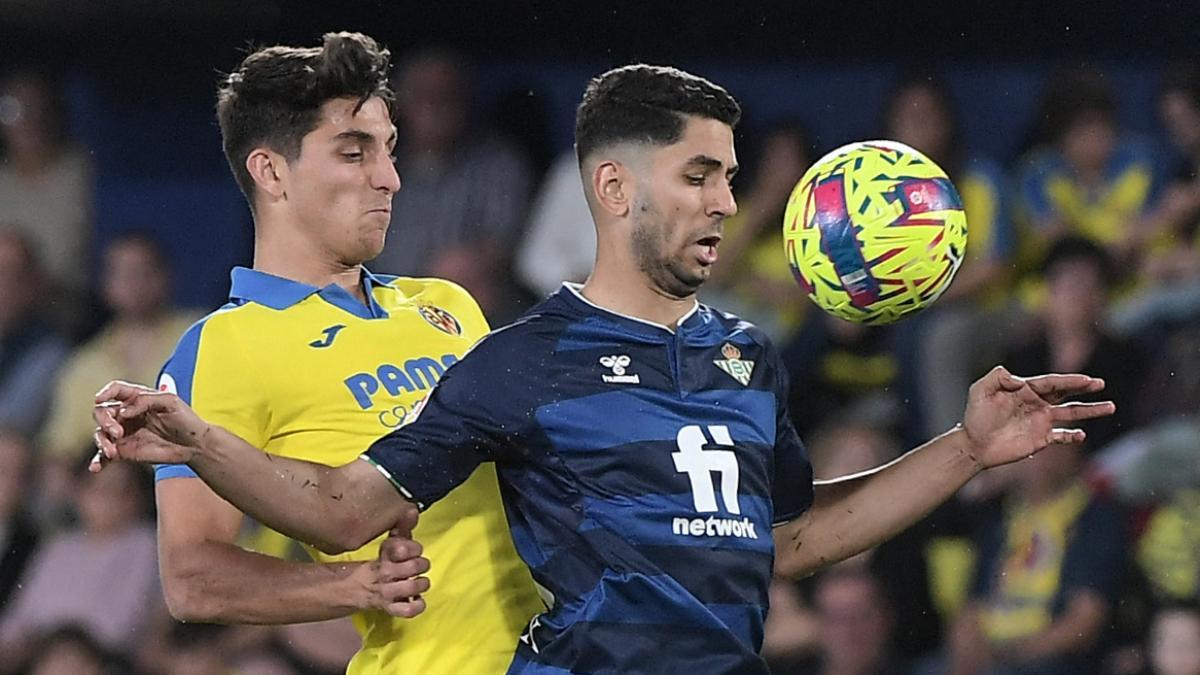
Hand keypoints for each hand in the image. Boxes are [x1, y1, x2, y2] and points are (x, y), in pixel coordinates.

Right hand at [91, 380, 210, 471]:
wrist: (194, 445)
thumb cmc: (185, 419)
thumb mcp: (171, 402)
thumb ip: (146, 400)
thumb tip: (123, 411)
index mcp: (137, 398)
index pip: (115, 390)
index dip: (105, 392)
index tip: (100, 399)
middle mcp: (126, 414)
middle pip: (102, 412)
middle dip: (104, 420)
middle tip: (117, 432)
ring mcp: (123, 433)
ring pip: (100, 433)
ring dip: (101, 441)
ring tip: (111, 452)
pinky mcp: (124, 450)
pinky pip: (104, 455)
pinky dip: (97, 461)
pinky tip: (95, 468)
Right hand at [370, 508, 429, 617]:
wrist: (356, 588)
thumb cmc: (382, 563)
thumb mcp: (390, 544)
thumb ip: (403, 528)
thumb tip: (413, 510)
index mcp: (386, 555)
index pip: (401, 547)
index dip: (412, 547)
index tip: (412, 549)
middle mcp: (385, 573)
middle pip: (412, 567)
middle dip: (421, 564)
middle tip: (419, 565)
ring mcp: (387, 592)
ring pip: (411, 587)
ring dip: (421, 583)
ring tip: (419, 581)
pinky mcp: (390, 608)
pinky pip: (407, 611)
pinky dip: (418, 606)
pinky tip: (419, 599)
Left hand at [961, 366, 1114, 469]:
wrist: (974, 444)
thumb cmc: (975, 416)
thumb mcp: (980, 390)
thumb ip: (997, 377)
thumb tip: (1018, 378)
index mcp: (1025, 390)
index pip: (1051, 382)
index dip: (1069, 380)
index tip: (1087, 380)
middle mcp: (1037, 404)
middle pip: (1065, 394)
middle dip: (1083, 388)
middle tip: (1101, 384)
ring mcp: (1041, 421)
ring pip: (1071, 414)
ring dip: (1090, 410)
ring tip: (1110, 406)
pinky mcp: (1041, 439)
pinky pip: (1062, 436)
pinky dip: (1073, 435)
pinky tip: (1082, 434)